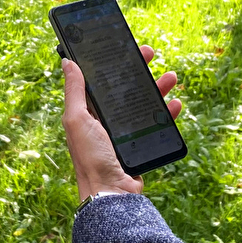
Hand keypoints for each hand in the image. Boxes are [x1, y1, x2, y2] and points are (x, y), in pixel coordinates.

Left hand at [60, 45, 182, 199]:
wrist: (112, 194)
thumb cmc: (90, 158)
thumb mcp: (77, 119)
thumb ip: (75, 91)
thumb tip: (67, 62)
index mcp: (88, 113)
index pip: (102, 81)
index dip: (112, 64)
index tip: (124, 48)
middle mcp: (106, 121)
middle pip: (125, 89)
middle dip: (138, 70)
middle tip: (150, 54)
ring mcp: (125, 133)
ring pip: (144, 103)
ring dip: (157, 88)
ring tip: (170, 77)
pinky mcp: (141, 145)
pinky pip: (157, 125)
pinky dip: (166, 113)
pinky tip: (174, 104)